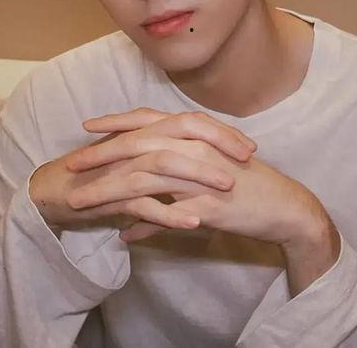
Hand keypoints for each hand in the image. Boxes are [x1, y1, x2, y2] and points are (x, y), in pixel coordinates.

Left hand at [69, 108, 328, 246]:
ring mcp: (203, 176)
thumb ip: (179, 165)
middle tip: (72, 162)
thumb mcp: (210, 167)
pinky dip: (144, 225)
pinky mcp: (210, 206)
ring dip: (110, 190)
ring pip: (146, 179)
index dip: (117, 122)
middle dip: (102, 152)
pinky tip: (123, 236)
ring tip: (81, 203)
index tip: (87, 126)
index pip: (149, 120)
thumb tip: (155, 165)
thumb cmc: (246, 182)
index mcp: (196, 135)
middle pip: (140, 145)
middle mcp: (196, 148)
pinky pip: (169, 216)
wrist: (284, 204)